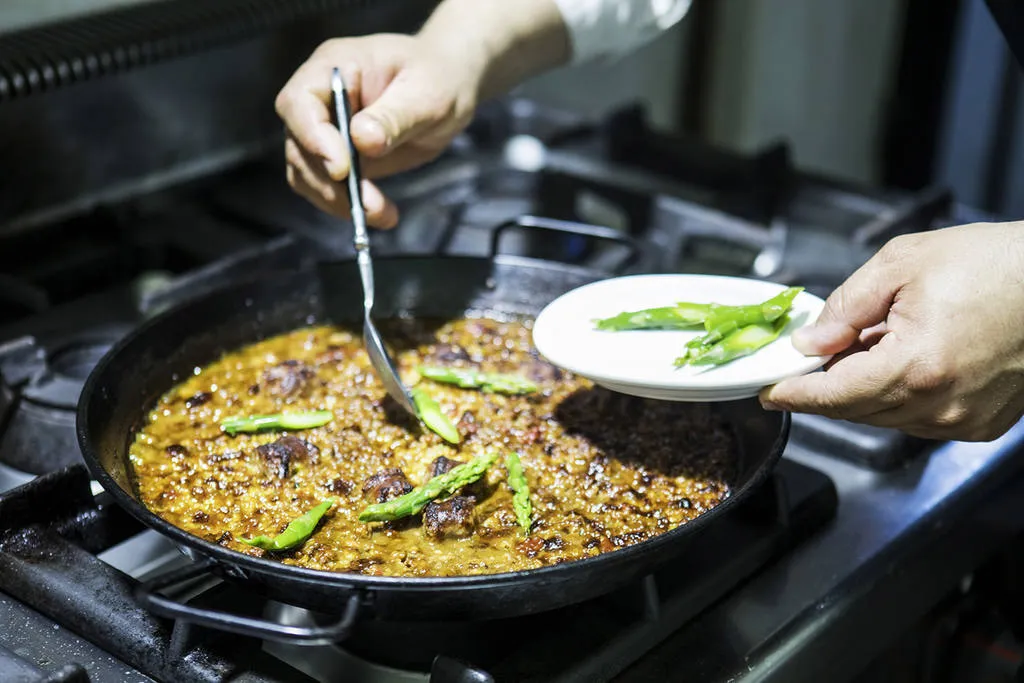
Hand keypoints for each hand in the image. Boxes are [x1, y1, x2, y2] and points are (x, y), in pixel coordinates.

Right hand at [274, 34, 481, 227]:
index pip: (299, 102)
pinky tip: (381, 213)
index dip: (312, 138)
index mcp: (335, 67)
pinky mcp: (337, 157)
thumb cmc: (437, 77)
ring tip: (382, 214)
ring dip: (337, 200)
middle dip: (329, 182)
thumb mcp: (426, 94)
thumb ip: (394, 116)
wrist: (448, 88)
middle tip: (368, 205)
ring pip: (306, 172)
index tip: (341, 169)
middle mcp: (320, 97)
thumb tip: (362, 140)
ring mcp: (325, 129)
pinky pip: (326, 187)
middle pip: (299, 144)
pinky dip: (347, 205)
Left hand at [760, 222, 1023, 441]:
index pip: (834, 396)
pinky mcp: (983, 424)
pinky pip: (921, 421)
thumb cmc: (995, 264)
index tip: (769, 392)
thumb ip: (845, 307)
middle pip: (856, 411)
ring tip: (875, 344)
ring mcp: (966, 420)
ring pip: (887, 418)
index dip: (796, 395)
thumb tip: (810, 341)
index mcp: (916, 366)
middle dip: (828, 386)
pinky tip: (907, 362)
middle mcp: (942, 404)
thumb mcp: (902, 264)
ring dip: (865, 391)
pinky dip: (900, 398)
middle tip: (818, 354)